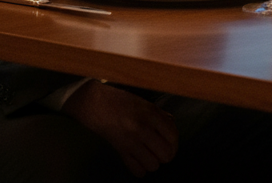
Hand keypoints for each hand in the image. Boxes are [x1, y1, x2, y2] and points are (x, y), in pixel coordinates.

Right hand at [62, 80, 177, 177]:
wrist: (97, 104)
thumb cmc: (121, 101)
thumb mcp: (145, 103)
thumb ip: (160, 115)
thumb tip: (171, 126)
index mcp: (151, 114)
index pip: (173, 136)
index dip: (175, 142)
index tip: (172, 142)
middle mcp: (142, 129)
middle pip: (166, 154)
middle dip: (167, 154)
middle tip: (163, 150)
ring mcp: (131, 142)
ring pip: (153, 165)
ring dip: (154, 161)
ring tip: (150, 154)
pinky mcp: (121, 151)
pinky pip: (137, 170)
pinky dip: (141, 169)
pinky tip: (140, 160)